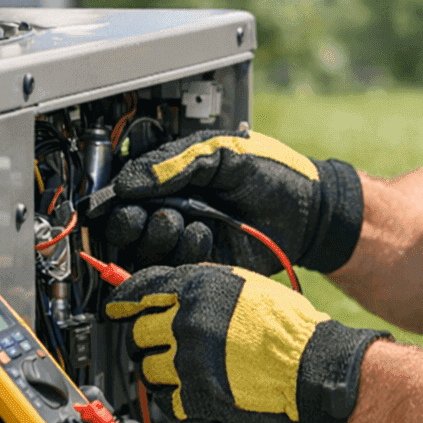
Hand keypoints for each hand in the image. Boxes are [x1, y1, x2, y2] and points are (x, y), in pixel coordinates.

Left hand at [105, 263, 389, 422]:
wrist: (312, 365)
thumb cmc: (289, 326)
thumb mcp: (245, 287)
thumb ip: (205, 288)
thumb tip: (171, 293)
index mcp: (198, 289)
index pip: (141, 289)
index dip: (123, 300)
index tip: (115, 309)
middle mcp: (187, 321)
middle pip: (139, 331)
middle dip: (146, 339)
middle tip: (161, 345)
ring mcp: (188, 361)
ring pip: (147, 368)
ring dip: (160, 371)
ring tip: (183, 370)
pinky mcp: (196, 397)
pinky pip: (165, 400)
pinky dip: (173, 399)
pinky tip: (190, 393)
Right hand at [106, 130, 361, 274]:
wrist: (310, 207)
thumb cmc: (269, 171)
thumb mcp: (220, 151)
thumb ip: (175, 161)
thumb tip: (128, 182)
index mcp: (170, 183)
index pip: (125, 196)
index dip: (113, 202)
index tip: (112, 204)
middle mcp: (172, 213)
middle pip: (127, 231)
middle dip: (132, 225)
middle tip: (151, 216)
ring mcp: (187, 243)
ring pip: (148, 254)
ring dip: (159, 239)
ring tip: (184, 222)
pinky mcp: (205, 268)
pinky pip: (177, 270)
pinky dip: (184, 255)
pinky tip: (202, 236)